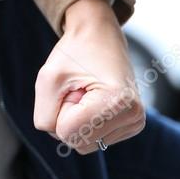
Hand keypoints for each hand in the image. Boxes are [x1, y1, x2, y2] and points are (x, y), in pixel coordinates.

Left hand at [34, 0, 144, 152]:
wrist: (99, 35)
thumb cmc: (74, 52)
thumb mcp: (47, 79)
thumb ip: (44, 116)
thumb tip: (61, 138)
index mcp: (117, 102)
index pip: (67, 133)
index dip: (59, 109)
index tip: (72, 86)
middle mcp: (133, 116)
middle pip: (76, 143)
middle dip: (66, 117)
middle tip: (77, 89)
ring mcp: (135, 122)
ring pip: (84, 144)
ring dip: (76, 120)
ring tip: (86, 93)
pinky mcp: (131, 125)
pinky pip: (93, 139)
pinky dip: (86, 122)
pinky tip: (94, 100)